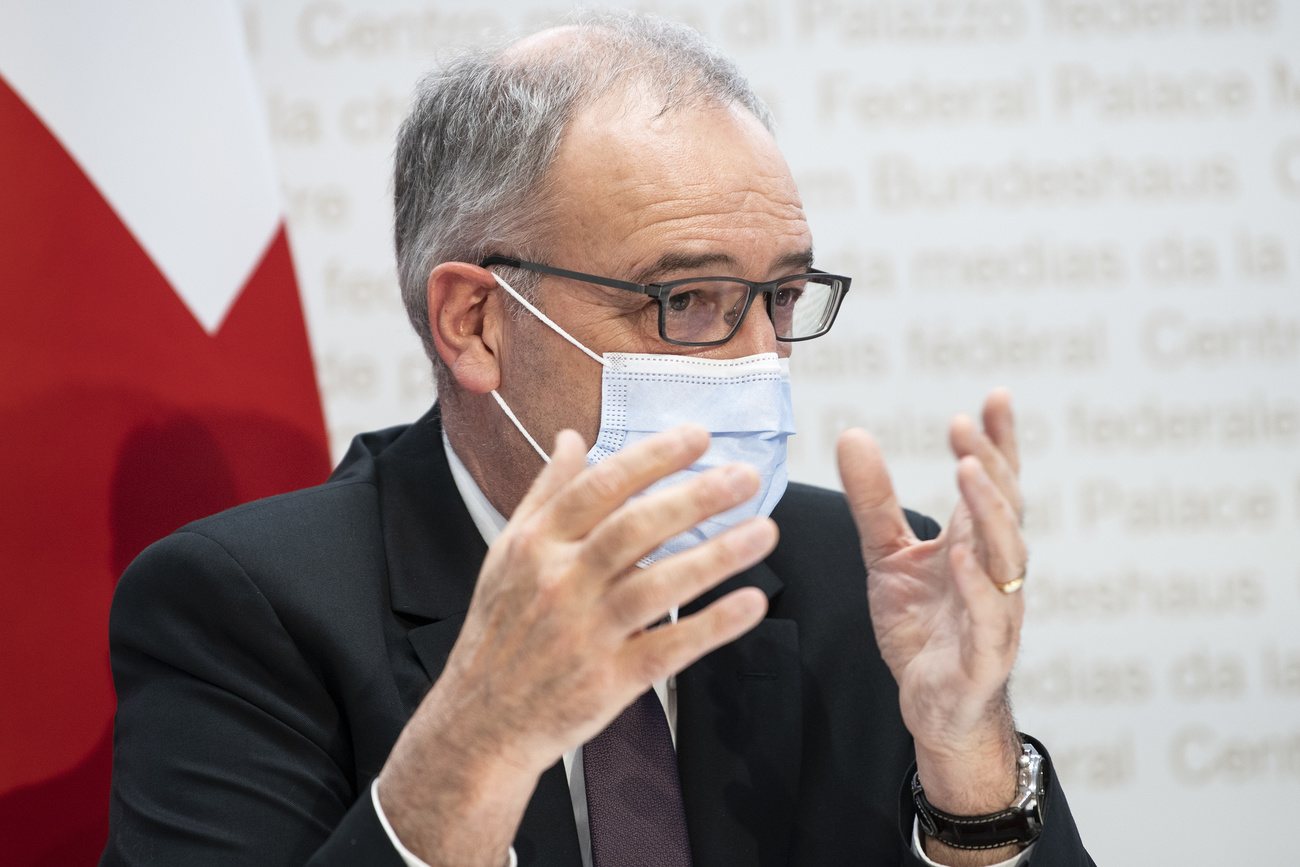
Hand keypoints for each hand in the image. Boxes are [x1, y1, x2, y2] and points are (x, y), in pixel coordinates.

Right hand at [379, 425, 775, 865]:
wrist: (482, 722)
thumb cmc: (501, 632)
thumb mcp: (508, 554)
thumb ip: (545, 494)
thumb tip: (570, 439)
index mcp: (537, 546)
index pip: (600, 487)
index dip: (652, 458)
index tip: (699, 437)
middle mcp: (560, 584)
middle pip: (634, 530)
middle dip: (695, 498)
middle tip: (744, 477)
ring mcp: (585, 634)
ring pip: (658, 586)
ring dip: (716, 557)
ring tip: (764, 532)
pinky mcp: (609, 681)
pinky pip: (669, 649)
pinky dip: (712, 626)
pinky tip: (751, 603)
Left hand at [837, 389, 1024, 824]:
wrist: (931, 705)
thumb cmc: (922, 627)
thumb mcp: (886, 555)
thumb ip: (874, 500)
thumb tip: (852, 434)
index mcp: (976, 543)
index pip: (996, 485)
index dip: (999, 442)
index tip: (996, 397)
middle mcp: (994, 572)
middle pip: (1004, 511)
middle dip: (988, 467)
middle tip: (965, 428)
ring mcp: (995, 613)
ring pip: (1007, 558)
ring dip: (990, 513)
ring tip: (967, 473)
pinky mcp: (984, 656)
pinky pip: (988, 619)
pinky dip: (978, 588)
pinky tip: (962, 556)